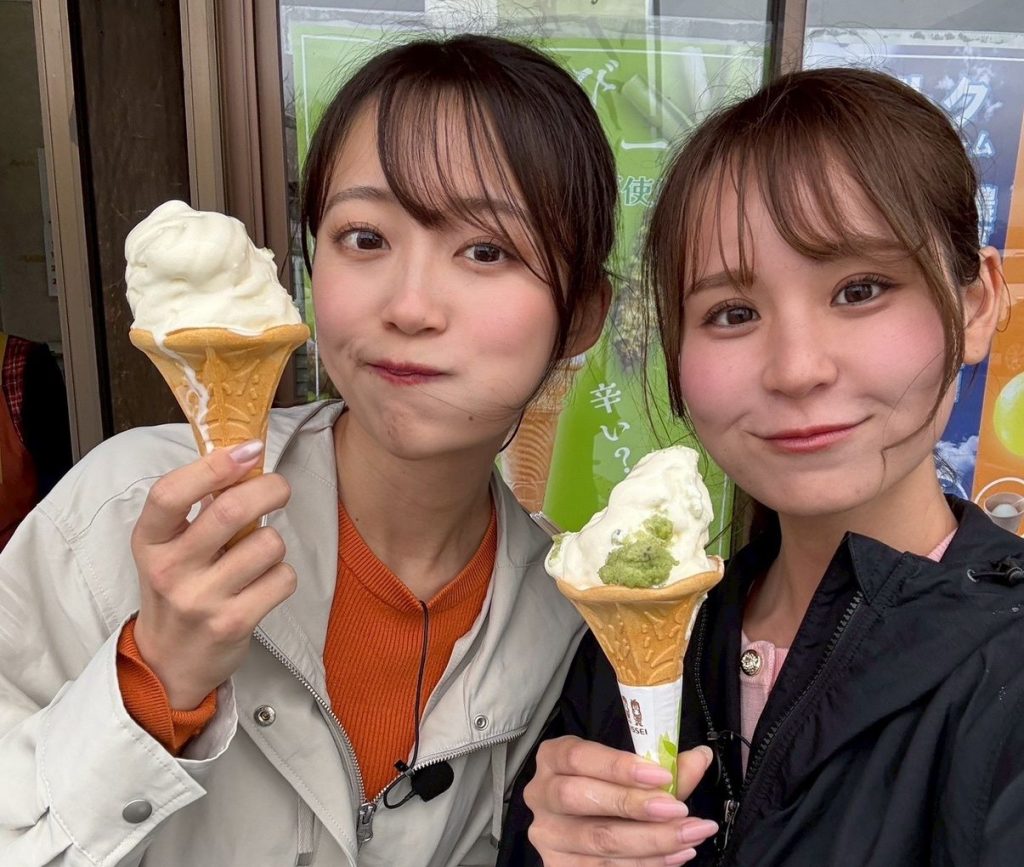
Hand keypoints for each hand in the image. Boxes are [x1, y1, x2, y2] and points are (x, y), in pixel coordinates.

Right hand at [131, 440, 295, 708]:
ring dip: (275, 542)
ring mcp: (201, 599)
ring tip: (258, 555)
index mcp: (150, 541)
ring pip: (268, 544)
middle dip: (269, 489)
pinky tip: (262, 585)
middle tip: (279, 489)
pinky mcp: (233, 623)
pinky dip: (282, 576)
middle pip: (231, 510)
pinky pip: (282, 578)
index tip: (248, 450)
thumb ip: (198, 507)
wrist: (168, 662)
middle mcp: (170, 569)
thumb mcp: (169, 546)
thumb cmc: (178, 588)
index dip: (214, 465)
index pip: (171, 493)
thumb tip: (244, 456)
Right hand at [525, 736, 716, 865]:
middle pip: (581, 799)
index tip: (662, 776)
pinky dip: (647, 864)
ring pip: (598, 841)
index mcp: (553, 758)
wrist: (583, 822)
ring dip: (652, 840)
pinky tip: (675, 855)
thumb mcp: (626, 770)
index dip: (618, 766)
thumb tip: (700, 757)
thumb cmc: (606, 787)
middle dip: (635, 806)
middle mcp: (541, 795)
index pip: (578, 757)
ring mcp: (548, 836)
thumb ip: (661, 767)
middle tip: (678, 810)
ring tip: (690, 835)